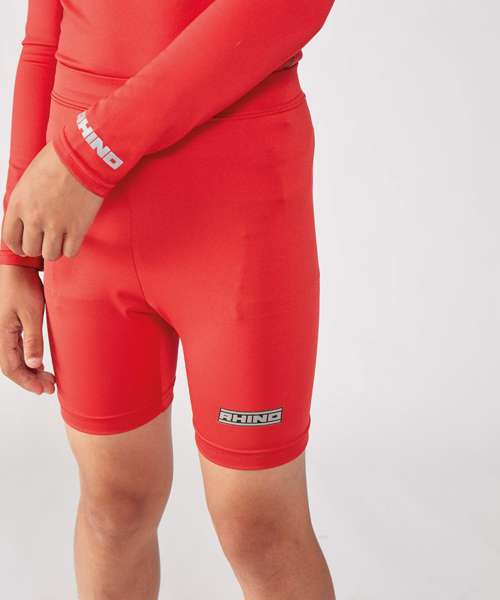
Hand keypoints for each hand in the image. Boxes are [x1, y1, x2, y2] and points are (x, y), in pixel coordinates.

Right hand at [0, 265, 54, 393]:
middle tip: (50, 387)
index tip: (44, 389)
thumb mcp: (32, 313)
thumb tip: (34, 365)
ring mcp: (1, 332)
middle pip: (11, 367)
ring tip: (47, 379)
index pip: (11, 367)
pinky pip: (14, 350)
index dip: (27, 381)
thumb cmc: (22, 286)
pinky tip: (38, 364)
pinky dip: (26, 360)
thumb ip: (33, 340)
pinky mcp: (7, 327)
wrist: (15, 268)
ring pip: (13, 359)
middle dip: (30, 379)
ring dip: (29, 371)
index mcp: (1, 334)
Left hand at [2, 141, 102, 260]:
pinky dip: (70, 248)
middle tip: (45, 242)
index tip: (24, 247)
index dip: (17, 246)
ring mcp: (56, 225)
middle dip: (37, 247)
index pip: (10, 238)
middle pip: (30, 249)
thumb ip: (24, 202)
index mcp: (18, 204)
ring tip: (59, 241)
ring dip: (54, 250)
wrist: (82, 158)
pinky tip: (72, 239)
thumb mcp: (28, 180)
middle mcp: (34, 218)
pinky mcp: (77, 229)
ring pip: (50, 255)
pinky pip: (70, 252)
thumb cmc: (57, 162)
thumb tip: (26, 219)